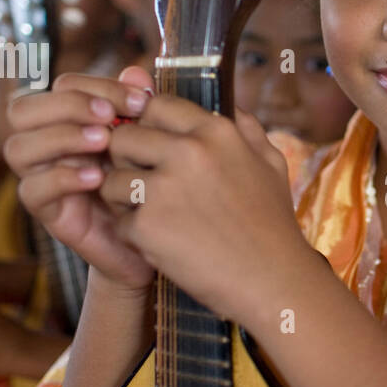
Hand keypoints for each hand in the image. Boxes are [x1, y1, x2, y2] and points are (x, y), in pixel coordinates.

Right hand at [4, 68, 154, 291]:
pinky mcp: (47, 213)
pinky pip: (32, 190)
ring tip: (104, 142)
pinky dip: (63, 178)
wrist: (154, 242)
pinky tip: (98, 178)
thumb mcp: (149, 142)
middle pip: (22, 109)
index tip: (141, 98)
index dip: (97, 85)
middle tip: (110, 116)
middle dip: (68, 105)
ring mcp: (42, 178)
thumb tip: (136, 72)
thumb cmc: (148, 184)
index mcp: (69, 121)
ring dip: (61, 138)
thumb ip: (138, 108)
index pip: (61, 85)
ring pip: (18, 148)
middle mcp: (47, 145)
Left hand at [99, 72, 312, 325]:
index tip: (150, 145)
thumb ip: (247, 129)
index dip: (147, 125)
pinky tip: (160, 243)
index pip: (157, 106)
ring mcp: (165, 189)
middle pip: (123, 137)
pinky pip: (119, 220)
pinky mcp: (147, 226)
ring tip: (151, 215)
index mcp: (217, 132)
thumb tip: (227, 106)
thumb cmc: (273, 224)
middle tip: (143, 183)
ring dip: (124, 198)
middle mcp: (189, 152)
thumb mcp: (271, 164)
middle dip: (127, 160)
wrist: (274, 280)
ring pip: (112, 178)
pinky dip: (133, 234)